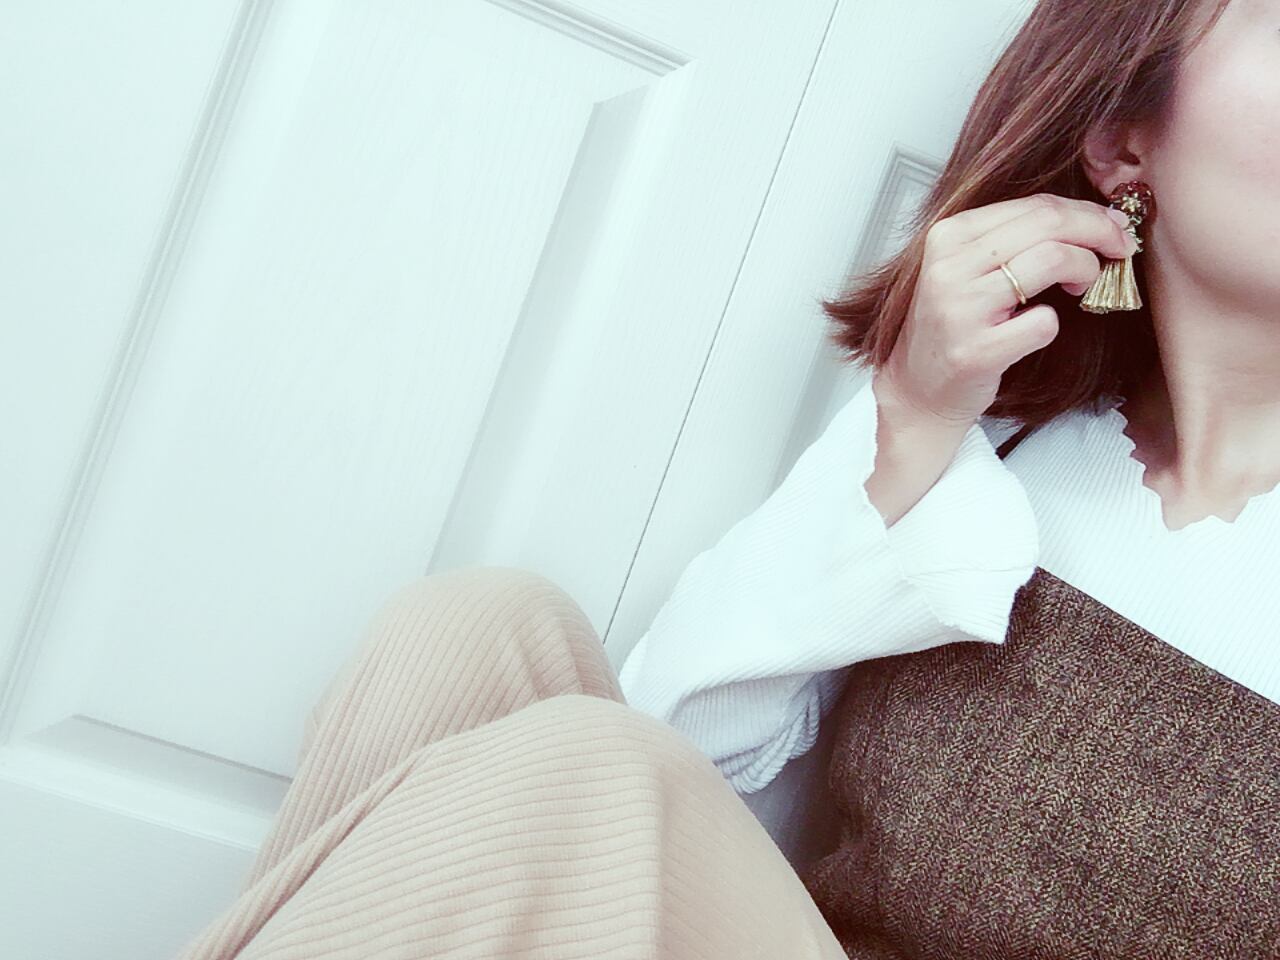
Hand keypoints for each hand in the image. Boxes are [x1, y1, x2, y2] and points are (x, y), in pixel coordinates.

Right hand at [878, 192, 1138, 426]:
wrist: (918, 388)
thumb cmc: (951, 325)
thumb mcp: (967, 267)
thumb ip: (1013, 237)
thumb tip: (1091, 218)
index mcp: (948, 235)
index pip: (1034, 206)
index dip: (1086, 212)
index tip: (1112, 227)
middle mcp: (949, 266)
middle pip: (1049, 224)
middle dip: (1100, 231)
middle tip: (1120, 248)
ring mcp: (961, 309)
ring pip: (1052, 260)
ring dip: (1086, 270)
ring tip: (1082, 286)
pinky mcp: (977, 351)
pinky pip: (1045, 322)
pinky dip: (1053, 324)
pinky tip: (1034, 329)